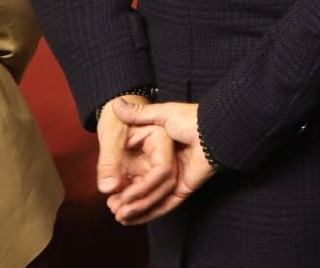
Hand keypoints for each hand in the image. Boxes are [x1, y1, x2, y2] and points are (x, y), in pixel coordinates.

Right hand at [108, 100, 215, 222]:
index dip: (122, 179)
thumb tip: (117, 103)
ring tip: (118, 215)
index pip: (138, 170)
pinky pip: (165, 205)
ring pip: (152, 199)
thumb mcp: (162, 114)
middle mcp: (169, 166)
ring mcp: (177, 178)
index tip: (107, 187)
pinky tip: (133, 217)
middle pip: (143, 188)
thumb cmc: (190, 119)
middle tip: (110, 206)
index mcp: (163, 151)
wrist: (213, 130)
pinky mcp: (184, 188)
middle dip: (126, 200)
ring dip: (135, 209)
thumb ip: (139, 114)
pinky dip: (150, 213)